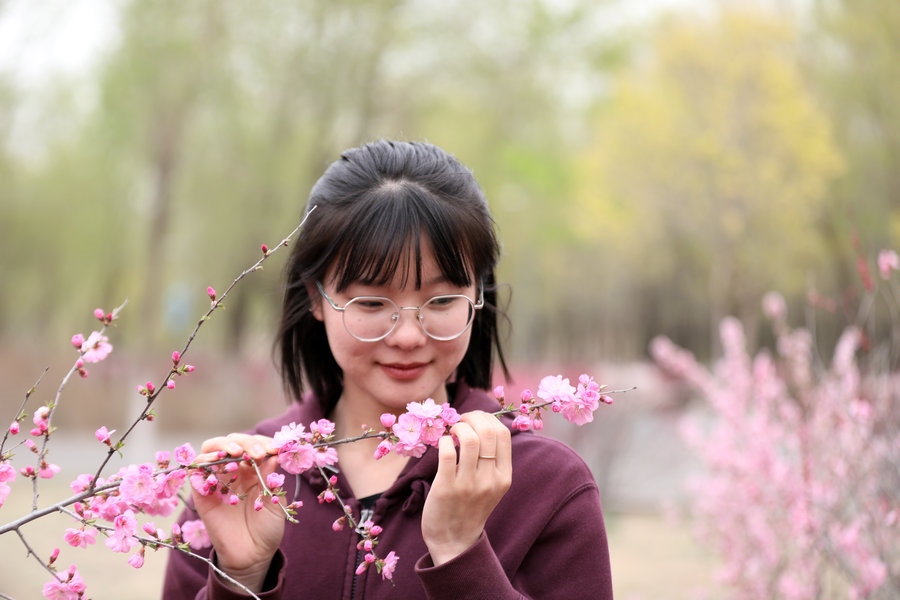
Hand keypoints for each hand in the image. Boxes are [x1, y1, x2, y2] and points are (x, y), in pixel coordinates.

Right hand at [191, 433, 285, 592]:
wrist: (252, 555)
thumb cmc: (267, 528)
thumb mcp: (275, 500)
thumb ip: (271, 478)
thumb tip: (273, 453)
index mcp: (254, 469)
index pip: (253, 444)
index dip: (262, 442)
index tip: (275, 449)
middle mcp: (234, 471)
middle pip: (231, 442)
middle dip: (245, 442)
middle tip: (257, 453)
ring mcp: (217, 480)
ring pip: (210, 450)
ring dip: (222, 446)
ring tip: (237, 454)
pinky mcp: (202, 494)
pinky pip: (196, 471)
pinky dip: (203, 461)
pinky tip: (217, 463)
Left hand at [421, 410, 511, 565]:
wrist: (454, 541)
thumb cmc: (471, 507)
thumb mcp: (492, 485)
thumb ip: (492, 460)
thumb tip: (482, 423)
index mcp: (504, 477)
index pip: (503, 434)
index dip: (487, 418)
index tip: (474, 418)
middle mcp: (490, 480)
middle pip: (487, 432)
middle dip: (472, 417)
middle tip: (460, 420)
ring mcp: (468, 484)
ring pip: (468, 439)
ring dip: (457, 427)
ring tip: (451, 432)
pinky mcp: (446, 488)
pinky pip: (446, 453)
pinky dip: (443, 441)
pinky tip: (442, 445)